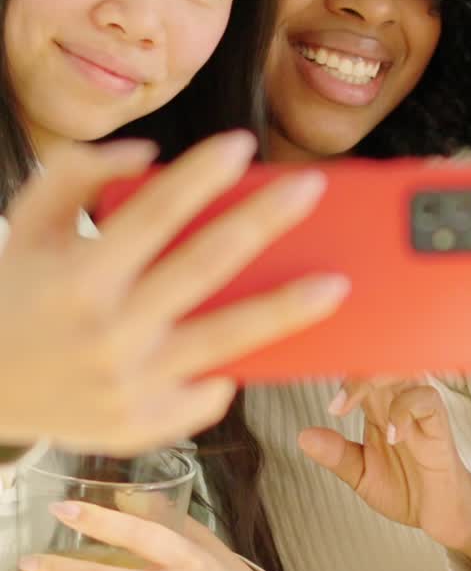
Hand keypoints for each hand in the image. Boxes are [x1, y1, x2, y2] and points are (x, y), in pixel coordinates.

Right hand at [0, 133, 347, 453]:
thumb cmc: (16, 292)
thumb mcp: (27, 224)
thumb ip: (77, 174)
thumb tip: (148, 151)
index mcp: (79, 275)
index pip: (154, 213)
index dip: (201, 175)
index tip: (244, 143)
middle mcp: (107, 332)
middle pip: (206, 268)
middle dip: (265, 222)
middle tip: (315, 190)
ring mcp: (128, 386)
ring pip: (227, 342)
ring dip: (288, 311)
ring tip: (338, 286)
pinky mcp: (141, 426)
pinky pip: (206, 394)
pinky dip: (232, 369)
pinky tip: (262, 346)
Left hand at [297, 378, 470, 568]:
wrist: (443, 515)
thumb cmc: (407, 488)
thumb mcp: (361, 474)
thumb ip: (336, 455)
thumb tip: (303, 436)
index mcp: (377, 407)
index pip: (358, 371)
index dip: (337, 377)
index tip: (326, 406)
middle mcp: (397, 400)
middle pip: (378, 361)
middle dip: (351, 372)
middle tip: (335, 404)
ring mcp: (420, 410)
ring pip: (401, 368)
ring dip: (371, 379)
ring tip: (348, 407)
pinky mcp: (439, 425)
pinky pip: (425, 398)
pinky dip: (403, 410)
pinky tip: (392, 435)